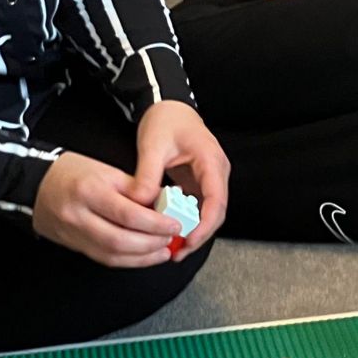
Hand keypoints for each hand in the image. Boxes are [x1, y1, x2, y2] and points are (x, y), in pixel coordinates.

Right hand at [33, 151, 178, 267]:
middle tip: (171, 238)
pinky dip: (128, 260)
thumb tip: (164, 203)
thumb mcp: (105, 170)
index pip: (126, 214)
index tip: (174, 224)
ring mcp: (73, 234)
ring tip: (163, 250)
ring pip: (112, 255)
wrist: (36, 184)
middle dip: (151, 243)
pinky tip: (144, 257)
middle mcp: (78, 216)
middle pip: (120, 240)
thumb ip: (135, 189)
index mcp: (89, 190)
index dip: (154, 223)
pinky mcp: (73, 246)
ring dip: (143, 257)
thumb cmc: (72, 172)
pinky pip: (104, 258)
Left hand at [132, 100, 230, 259]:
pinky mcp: (200, 182)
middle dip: (199, 234)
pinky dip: (187, 221)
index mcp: (211, 161)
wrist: (169, 106)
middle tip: (177, 251)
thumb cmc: (166, 120)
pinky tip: (171, 231)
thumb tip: (141, 202)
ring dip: (194, 231)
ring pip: (209, 212)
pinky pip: (198, 207)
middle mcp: (217, 172)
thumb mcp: (152, 145)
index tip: (189, 240)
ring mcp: (210, 178)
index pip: (216, 200)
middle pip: (216, 212)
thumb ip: (147, 174)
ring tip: (173, 247)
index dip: (205, 224)